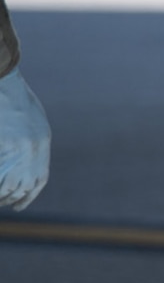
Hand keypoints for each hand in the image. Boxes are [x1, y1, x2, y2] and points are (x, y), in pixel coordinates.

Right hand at [0, 69, 49, 211]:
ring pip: (10, 183)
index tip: (20, 203)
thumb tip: (22, 156)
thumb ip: (31, 139)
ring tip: (0, 198)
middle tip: (4, 203)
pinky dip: (0, 183)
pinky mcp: (6, 145)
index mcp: (42, 141)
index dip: (30, 194)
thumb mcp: (31, 120)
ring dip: (3, 194)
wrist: (3, 79)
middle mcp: (34, 147)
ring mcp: (18, 146)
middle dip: (14, 198)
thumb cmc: (13, 96)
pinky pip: (3, 170)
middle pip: (26, 184)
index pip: (40, 178)